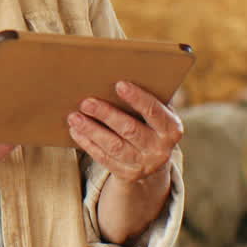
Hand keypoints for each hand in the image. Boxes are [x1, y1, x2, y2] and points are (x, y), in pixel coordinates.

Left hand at [67, 81, 182, 183]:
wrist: (154, 157)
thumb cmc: (150, 122)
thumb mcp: (157, 111)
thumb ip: (148, 96)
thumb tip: (120, 72)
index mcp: (172, 128)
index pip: (154, 112)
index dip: (137, 98)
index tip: (119, 85)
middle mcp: (161, 149)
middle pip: (130, 130)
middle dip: (106, 115)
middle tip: (86, 102)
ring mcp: (144, 164)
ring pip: (114, 146)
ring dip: (91, 130)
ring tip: (74, 117)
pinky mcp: (127, 174)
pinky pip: (104, 158)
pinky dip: (88, 144)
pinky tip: (76, 131)